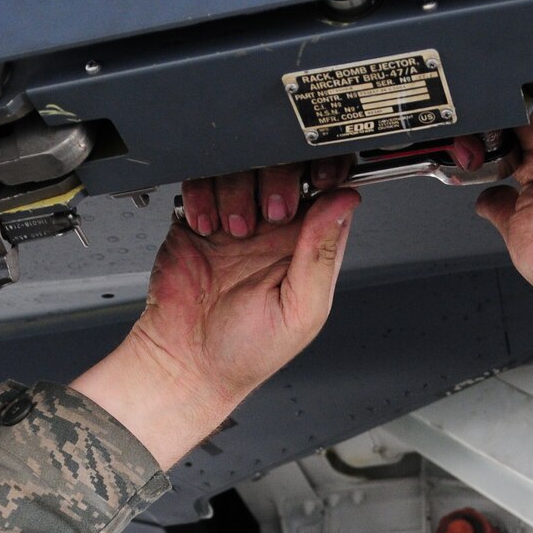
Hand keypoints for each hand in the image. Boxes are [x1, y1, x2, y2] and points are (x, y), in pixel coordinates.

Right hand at [71, 165, 360, 468]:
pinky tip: (206, 227)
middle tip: (271, 215)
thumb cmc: (247, 351)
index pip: (328, 191)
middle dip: (278, 182)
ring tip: (232, 231)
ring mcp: (235, 222)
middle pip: (284, 169)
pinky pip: (202, 182)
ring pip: (242, 169)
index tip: (317, 183)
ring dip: (237, 192)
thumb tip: (345, 204)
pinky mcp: (198, 220)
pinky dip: (203, 196)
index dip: (326, 176)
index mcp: (307, 247)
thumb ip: (322, 253)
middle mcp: (273, 231)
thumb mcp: (302, 309)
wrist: (187, 363)